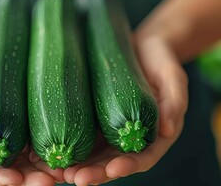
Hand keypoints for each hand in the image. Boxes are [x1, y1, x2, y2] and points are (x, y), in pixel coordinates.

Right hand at [0, 33, 62, 185]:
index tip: (14, 179)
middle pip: (12, 169)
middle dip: (30, 179)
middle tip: (50, 180)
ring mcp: (16, 133)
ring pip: (33, 161)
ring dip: (49, 171)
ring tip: (68, 172)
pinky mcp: (34, 122)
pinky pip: (47, 141)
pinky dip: (59, 150)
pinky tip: (76, 152)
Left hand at [63, 34, 188, 185]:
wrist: (141, 47)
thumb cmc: (162, 62)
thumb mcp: (173, 79)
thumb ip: (174, 103)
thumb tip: (168, 129)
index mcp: (153, 137)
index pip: (142, 159)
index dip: (127, 166)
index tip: (113, 170)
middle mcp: (128, 140)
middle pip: (111, 163)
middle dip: (95, 173)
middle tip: (76, 179)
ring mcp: (108, 131)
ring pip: (91, 155)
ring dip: (76, 166)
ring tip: (59, 172)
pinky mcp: (91, 118)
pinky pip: (77, 135)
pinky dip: (65, 145)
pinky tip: (46, 151)